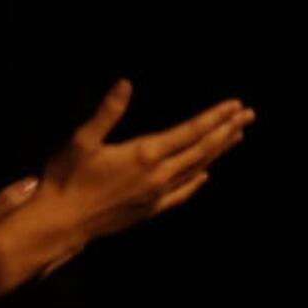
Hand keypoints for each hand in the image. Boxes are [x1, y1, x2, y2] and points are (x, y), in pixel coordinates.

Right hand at [0, 82, 251, 287]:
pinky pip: (181, 194)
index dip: (215, 117)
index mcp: (146, 154)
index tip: (236, 105)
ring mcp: (156, 196)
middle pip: (202, 150)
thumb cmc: (67, 178)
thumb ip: (108, 111)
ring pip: (196, 170)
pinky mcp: (149, 211)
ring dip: (217, 152)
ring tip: (236, 137)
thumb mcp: (83, 139)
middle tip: (248, 115)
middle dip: (226, 131)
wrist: (59, 223)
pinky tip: (205, 176)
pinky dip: (196, 182)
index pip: (191, 131)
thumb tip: (126, 83)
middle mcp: (158, 176)